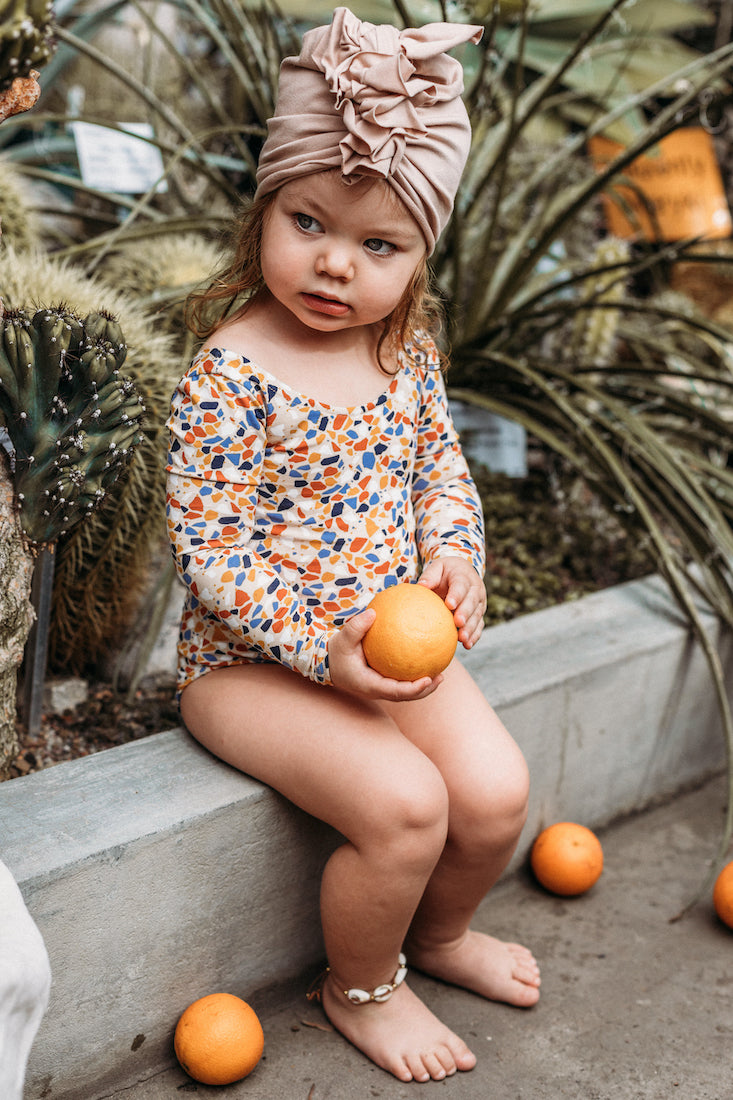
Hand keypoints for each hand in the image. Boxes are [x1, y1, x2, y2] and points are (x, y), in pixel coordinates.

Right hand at [327, 608, 442, 700]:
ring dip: (423, 686)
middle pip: (406, 696)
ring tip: (439, 673)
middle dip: (425, 690)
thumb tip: (373, 612)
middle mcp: (377, 691)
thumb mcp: (342, 639)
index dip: (413, 689)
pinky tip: (424, 659)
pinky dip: (414, 674)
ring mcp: (380, 688)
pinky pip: (402, 680)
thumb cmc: (335, 652)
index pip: (396, 691)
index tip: (428, 679)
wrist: (328, 663)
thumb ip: (356, 627)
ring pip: (406, 692)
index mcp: (370, 685)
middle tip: (440, 677)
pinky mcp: (382, 682)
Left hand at [418, 556, 485, 649]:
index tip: (449, 604)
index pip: (461, 585)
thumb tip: (421, 586)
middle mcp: (475, 589)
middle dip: (466, 613)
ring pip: (477, 616)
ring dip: (470, 628)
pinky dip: (474, 636)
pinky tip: (467, 645)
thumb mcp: (437, 567)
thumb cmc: (445, 572)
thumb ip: (430, 575)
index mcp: (464, 576)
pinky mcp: (479, 614)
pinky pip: (479, 625)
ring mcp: (479, 603)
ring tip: (462, 639)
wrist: (462, 572)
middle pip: (472, 602)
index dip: (456, 595)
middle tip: (458, 623)